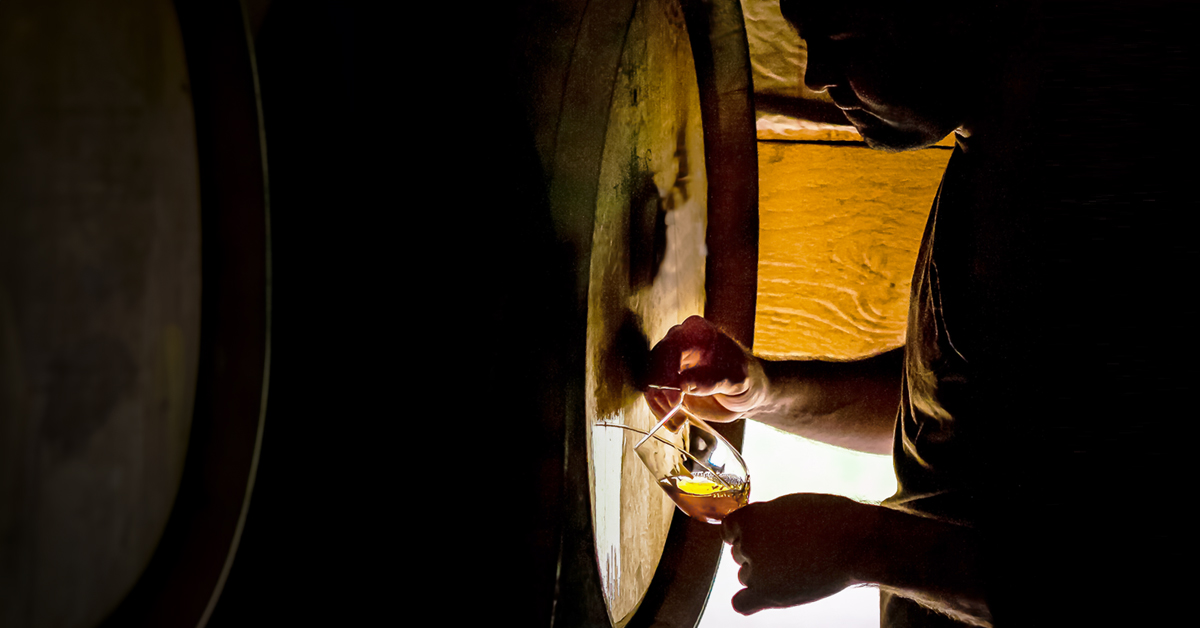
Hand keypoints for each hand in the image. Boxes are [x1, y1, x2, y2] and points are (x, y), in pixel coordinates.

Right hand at [644, 316, 766, 423]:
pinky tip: (676, 421)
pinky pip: (653, 394)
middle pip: (654, 364)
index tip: (676, 398)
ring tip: (679, 421)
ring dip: (660, 405)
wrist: (744, 392)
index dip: (667, 374)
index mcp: (697, 331)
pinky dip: (660, 410)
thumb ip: (712, 380)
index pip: (670, 348)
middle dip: (661, 393)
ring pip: (650, 381)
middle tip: (675, 412)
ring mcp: (670, 359)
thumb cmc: (744, 378)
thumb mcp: (736, 380)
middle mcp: (678, 340)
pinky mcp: (665, 379)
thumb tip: (684, 383)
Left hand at [720, 494, 880, 614]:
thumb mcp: (790, 506)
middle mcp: (747, 543)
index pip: (731, 529)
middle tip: (793, 550)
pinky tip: (767, 594)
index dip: (747, 532)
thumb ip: (765, 518)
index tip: (768, 535)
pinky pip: (742, 604)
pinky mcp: (769, 594)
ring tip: (797, 568)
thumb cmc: (830, 519)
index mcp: (750, 516)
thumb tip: (754, 531)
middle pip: (740, 554)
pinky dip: (749, 601)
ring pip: (746, 577)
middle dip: (760, 552)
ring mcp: (756, 571)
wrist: (855, 541)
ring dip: (763, 575)